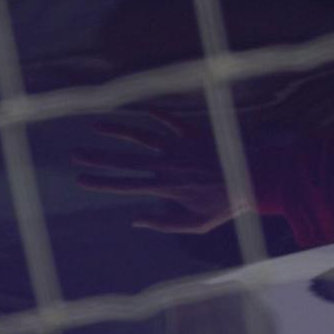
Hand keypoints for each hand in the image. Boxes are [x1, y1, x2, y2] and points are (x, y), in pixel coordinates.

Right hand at [72, 110, 247, 234]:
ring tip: (97, 125)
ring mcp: (181, 147)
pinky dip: (159, 114)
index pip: (125, 185)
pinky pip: (173, 121)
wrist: (259, 176)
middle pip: (125, 160)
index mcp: (166, 186)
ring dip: (118, 129)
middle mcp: (169, 164)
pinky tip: (146, 109)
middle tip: (74, 154)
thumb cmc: (229, 203)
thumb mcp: (198, 224)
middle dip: (97, 157)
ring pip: (142, 135)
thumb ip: (165, 222)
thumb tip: (136, 219)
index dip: (100, 182)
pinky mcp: (196, 135)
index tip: (80, 179)